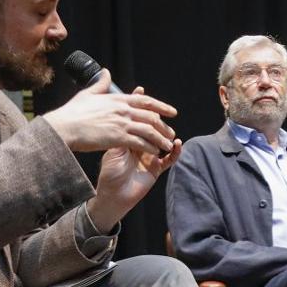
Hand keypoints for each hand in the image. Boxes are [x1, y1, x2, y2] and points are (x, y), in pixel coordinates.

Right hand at [43, 70, 178, 157]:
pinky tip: (155, 152)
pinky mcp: (118, 137)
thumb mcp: (88, 93)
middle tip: (172, 132)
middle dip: (164, 125)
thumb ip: (100, 84)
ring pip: (149, 130)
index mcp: (117, 99)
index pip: (145, 100)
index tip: (172, 112)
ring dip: (160, 138)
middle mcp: (123, 110)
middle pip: (151, 116)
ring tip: (167, 145)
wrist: (64, 127)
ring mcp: (121, 123)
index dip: (161, 106)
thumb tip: (105, 72)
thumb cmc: (72, 112)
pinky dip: (150, 147)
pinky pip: (140, 142)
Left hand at [85, 87, 183, 231]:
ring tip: (170, 131)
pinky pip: (169, 159)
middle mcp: (140, 146)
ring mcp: (150, 156)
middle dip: (157, 120)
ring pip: (163, 142)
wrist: (112, 195)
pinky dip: (175, 152)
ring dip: (168, 135)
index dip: (138, 106)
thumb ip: (120, 133)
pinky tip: (177, 144)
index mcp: (128, 139)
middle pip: (152, 129)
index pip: (136, 119)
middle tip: (162, 113)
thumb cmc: (109, 173)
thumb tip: (125, 115)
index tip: (141, 91)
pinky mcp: (157, 169)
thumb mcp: (112, 149)